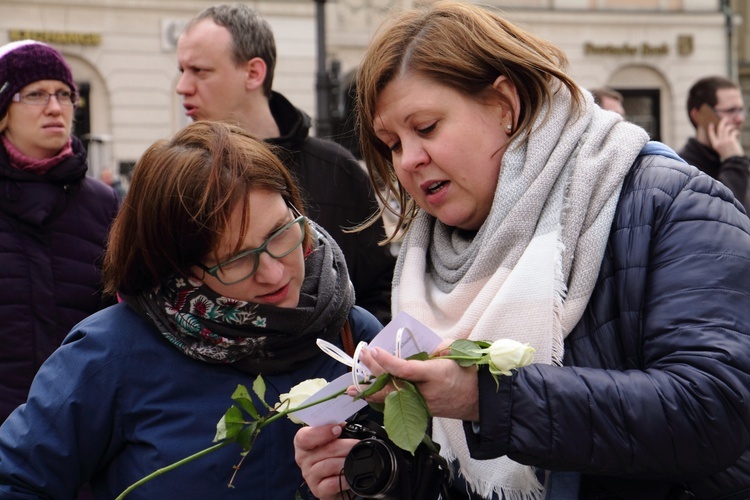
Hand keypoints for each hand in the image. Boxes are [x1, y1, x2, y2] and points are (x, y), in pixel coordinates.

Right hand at [294, 424, 357, 499]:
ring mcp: (309, 475)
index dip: (322, 432)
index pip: (305, 437)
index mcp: (303, 443)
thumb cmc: (331, 455)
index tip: (338, 429)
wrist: (333, 480)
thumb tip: (342, 424)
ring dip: (346, 461)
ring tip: (356, 459)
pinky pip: (333, 483)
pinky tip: (350, 475)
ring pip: (330, 465)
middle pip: (326, 449)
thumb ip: (333, 429)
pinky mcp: (317, 489)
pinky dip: (344, 478)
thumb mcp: (330, 439)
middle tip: (357, 443)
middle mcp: (302, 458)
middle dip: (346, 445)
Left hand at [350, 347, 479, 421]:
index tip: (374, 351)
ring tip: (353, 385)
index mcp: (436, 375)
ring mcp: (422, 406)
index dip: (388, 361)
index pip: (406, 369)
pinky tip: (368, 396)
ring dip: (371, 390)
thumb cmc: (467, 373)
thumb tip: (422, 343)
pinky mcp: (419, 412)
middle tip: (362, 356)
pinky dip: (382, 400)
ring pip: (392, 398)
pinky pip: (397, 405)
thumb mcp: (456, 353)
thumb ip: (438, 346)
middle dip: (375, 370)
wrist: (479, 400)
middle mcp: (426, 393)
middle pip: (393, 384)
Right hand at [708, 117, 744, 159]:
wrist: (734, 161)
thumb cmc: (729, 155)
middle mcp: (719, 142)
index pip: (711, 134)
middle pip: (720, 129)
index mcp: (715, 145)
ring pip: (727, 129)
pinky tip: (738, 133)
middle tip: (726, 118)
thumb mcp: (722, 149)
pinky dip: (736, 131)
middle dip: (723, 122)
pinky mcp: (731, 140)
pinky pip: (733, 132)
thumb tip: (725, 132)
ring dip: (731, 127)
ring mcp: (724, 141)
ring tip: (734, 128)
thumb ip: (721, 142)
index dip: (711, 129)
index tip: (711, 124)